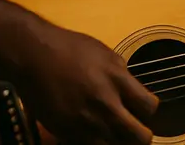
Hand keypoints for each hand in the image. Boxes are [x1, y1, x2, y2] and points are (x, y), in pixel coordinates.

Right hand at [17, 25, 159, 144]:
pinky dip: (95, 143)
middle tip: (136, 131)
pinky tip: (92, 133)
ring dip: (118, 141)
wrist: (34, 56)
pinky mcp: (68, 133)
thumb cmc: (67, 49)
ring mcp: (86, 122)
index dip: (149, 110)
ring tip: (113, 133)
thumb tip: (132, 90)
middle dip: (142, 135)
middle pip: (140, 137)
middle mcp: (105, 104)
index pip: (150, 108)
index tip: (143, 109)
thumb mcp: (104, 53)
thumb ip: (122, 75)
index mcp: (117, 80)